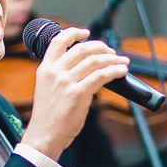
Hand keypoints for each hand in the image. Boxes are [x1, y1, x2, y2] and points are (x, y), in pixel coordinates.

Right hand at [20, 26, 128, 159]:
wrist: (45, 135)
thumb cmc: (48, 117)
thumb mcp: (47, 89)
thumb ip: (61, 76)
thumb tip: (86, 68)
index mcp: (45, 69)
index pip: (58, 41)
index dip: (74, 33)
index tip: (86, 32)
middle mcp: (54, 72)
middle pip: (82, 49)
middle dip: (101, 47)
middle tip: (111, 51)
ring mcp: (66, 82)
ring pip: (94, 61)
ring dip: (112, 59)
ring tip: (122, 61)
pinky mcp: (78, 93)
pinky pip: (101, 76)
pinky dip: (114, 71)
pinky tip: (121, 71)